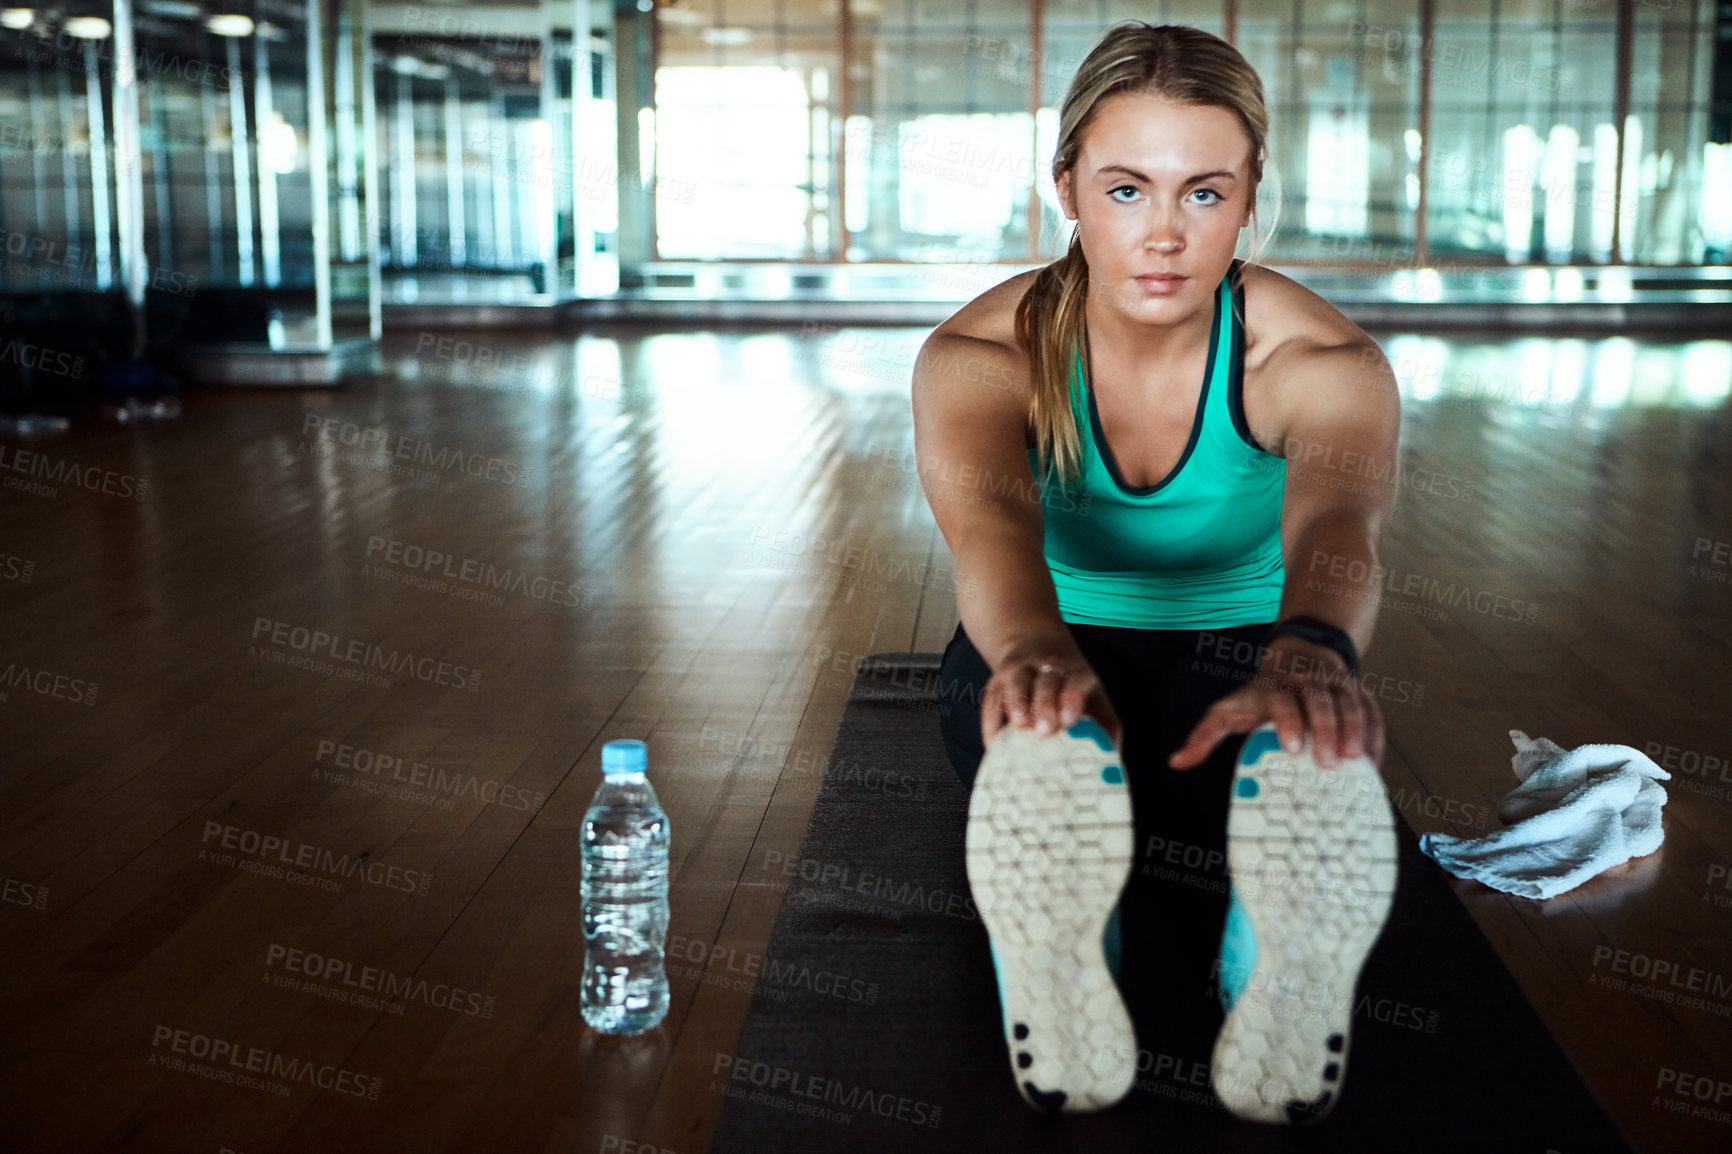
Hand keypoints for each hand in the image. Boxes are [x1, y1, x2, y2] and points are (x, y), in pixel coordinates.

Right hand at [981, 650, 1122, 749]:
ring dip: (1017, 703)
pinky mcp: (997, 680)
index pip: (1076, 680)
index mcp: (1077, 674)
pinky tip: (994, 743)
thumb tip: (1108, 770)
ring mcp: (1020, 670)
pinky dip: (991, 721)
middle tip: (1044, 731)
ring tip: (1019, 726)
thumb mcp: (1094, 701)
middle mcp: (1048, 667)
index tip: (1068, 720)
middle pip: (1047, 681)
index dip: (1071, 698)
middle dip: (1045, 704)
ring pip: (1017, 681)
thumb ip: (1103, 731)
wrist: (1036, 647)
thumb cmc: (1072, 691)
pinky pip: (991, 698)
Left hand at [1168, 636, 1384, 769]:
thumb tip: (1176, 762)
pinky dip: (1375, 733)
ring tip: (1357, 762)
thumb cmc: (1261, 695)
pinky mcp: (1359, 691)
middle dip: (1325, 728)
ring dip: (1354, 730)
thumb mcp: (1230, 709)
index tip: (1292, 748)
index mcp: (1274, 687)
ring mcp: (1337, 683)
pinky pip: (1372, 709)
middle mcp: (1307, 681)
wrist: (1299, 654)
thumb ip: (1205, 735)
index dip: (1289, 721)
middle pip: (1320, 698)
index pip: (1282, 699)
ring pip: (1350, 701)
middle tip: (1327, 762)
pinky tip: (1373, 762)